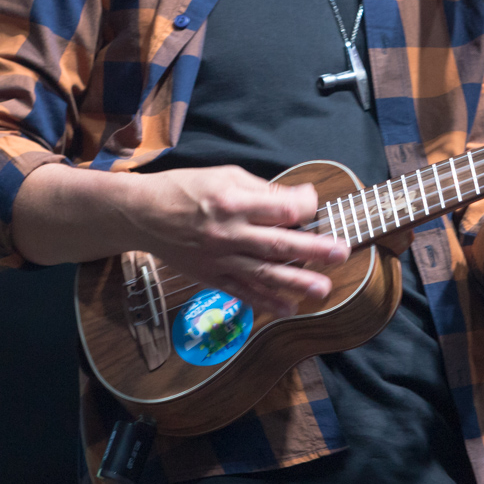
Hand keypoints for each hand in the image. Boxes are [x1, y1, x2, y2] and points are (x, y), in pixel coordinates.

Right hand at [120, 165, 348, 316]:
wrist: (143, 215)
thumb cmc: (186, 188)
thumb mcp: (225, 175)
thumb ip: (262, 190)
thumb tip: (297, 200)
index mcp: (233, 201)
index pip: (279, 207)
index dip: (304, 205)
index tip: (315, 205)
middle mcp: (229, 232)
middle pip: (277, 242)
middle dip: (312, 249)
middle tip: (340, 253)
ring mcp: (220, 258)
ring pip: (263, 273)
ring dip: (295, 282)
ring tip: (322, 290)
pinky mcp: (211, 276)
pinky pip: (242, 291)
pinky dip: (265, 301)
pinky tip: (288, 307)